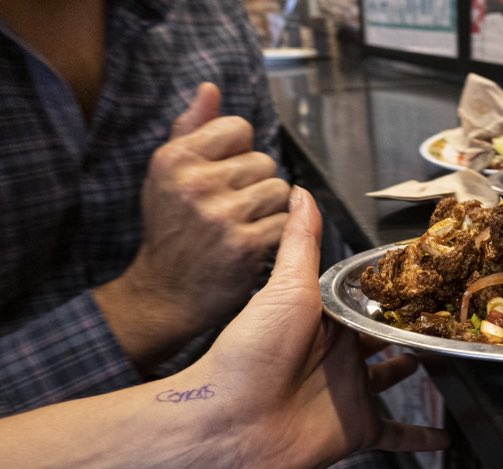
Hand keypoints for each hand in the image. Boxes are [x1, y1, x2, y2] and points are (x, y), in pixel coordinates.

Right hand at [95, 82, 290, 370]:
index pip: (239, 128)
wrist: (165, 292)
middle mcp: (195, 183)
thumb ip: (192, 128)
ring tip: (242, 225)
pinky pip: (284, 223)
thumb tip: (210, 89)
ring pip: (279, 191)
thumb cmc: (172, 228)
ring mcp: (221, 214)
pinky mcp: (244, 245)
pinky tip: (252, 245)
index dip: (240, 151)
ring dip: (269, 210)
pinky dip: (275, 236)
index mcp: (175, 158)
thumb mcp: (168, 173)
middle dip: (256, 184)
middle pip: (265, 161)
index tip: (225, 175)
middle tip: (232, 208)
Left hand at [191, 187, 448, 468]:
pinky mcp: (359, 430)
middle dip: (411, 325)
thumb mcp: (284, 291)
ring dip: (415, 369)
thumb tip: (300, 191)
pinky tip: (447, 437)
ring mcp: (352, 394)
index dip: (395, 289)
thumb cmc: (249, 353)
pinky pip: (399, 434)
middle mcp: (342, 356)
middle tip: (447, 312)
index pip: (367, 300)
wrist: (229, 423)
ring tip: (446, 356)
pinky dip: (423, 438)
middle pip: (385, 337)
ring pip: (393, 380)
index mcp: (327, 321)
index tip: (429, 273)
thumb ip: (301, 244)